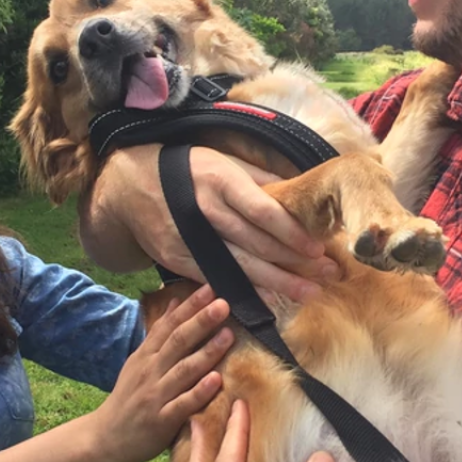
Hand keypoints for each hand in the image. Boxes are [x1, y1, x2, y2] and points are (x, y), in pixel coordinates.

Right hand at [82, 144, 336, 302]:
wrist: (131, 187)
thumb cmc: (186, 169)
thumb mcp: (222, 160)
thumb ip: (260, 179)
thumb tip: (300, 194)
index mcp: (220, 180)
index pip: (263, 211)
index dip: (292, 233)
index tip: (319, 246)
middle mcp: (206, 210)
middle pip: (257, 243)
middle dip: (296, 261)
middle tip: (330, 274)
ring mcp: (191, 239)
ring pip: (240, 266)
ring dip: (278, 282)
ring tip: (310, 293)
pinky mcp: (180, 259)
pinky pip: (218, 279)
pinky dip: (245, 291)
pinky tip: (270, 301)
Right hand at [93, 285, 233, 461]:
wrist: (104, 437)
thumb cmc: (128, 397)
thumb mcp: (138, 360)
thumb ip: (158, 333)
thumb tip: (174, 301)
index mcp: (146, 355)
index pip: (169, 325)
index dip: (190, 306)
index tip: (209, 288)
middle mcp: (151, 371)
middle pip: (178, 341)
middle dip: (201, 321)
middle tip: (223, 303)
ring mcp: (156, 395)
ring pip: (184, 370)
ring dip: (207, 351)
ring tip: (227, 335)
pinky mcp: (161, 421)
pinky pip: (183, 404)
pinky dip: (199, 391)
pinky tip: (217, 380)